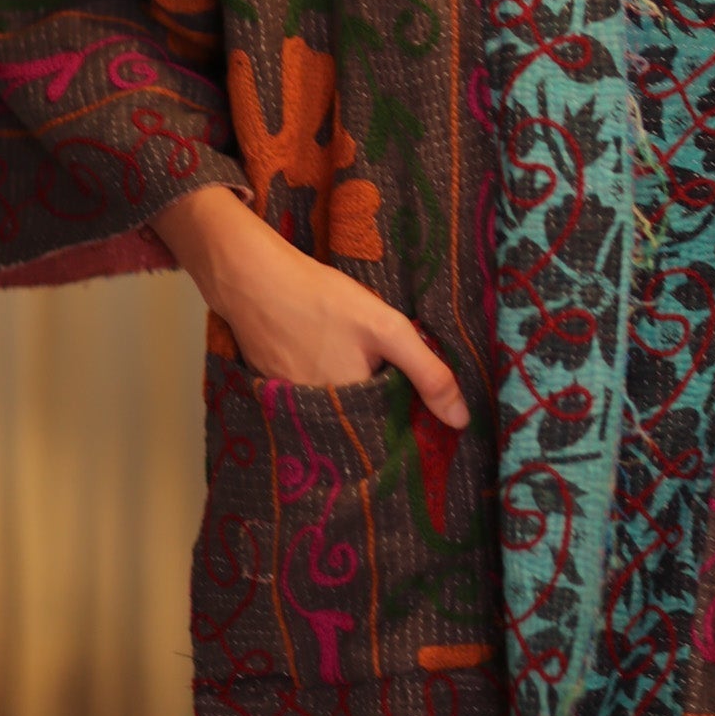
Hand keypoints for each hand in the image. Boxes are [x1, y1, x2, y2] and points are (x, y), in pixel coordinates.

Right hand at [151, 186, 468, 426]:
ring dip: (354, 399)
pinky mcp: (275, 395)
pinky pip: (312, 403)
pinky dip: (326, 387)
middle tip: (389, 376)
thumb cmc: (321, 301)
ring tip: (359, 364)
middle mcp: (316, 425)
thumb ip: (428, 373)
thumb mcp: (387, 329)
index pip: (390, 436)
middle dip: (382, 411)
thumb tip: (462, 421)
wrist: (252, 279)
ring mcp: (291, 411)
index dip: (409, 422)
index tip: (424, 409)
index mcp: (350, 415)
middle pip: (363, 427)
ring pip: (338, 414)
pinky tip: (329, 357)